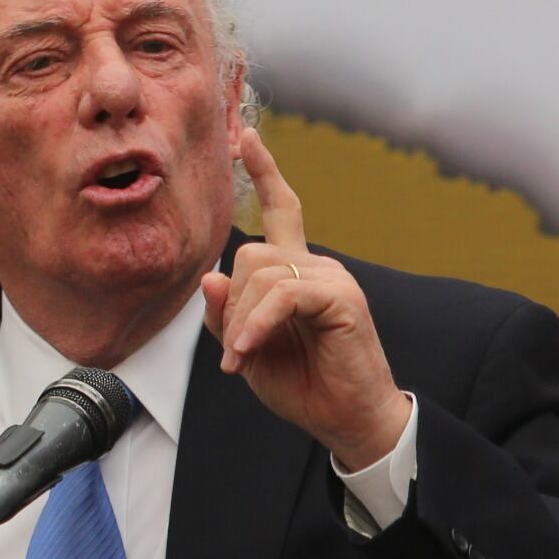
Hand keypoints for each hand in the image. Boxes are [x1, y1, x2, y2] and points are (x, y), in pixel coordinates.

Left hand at [201, 127, 410, 469]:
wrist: (347, 420)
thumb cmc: (301, 385)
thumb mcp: (248, 349)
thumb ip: (228, 314)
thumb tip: (210, 277)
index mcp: (296, 272)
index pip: (282, 211)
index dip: (265, 173)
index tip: (245, 138)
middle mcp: (317, 267)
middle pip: (250, 255)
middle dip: (232, 306)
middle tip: (235, 353)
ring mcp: (332, 279)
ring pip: (263, 273)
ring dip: (243, 323)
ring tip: (244, 359)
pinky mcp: (342, 298)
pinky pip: (284, 295)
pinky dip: (259, 324)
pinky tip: (249, 351)